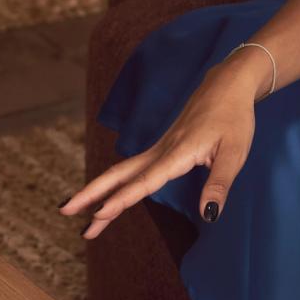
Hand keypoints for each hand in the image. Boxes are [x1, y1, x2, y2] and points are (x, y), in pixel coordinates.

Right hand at [61, 48, 273, 237]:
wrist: (228, 84)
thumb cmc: (235, 118)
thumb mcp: (235, 153)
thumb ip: (219, 184)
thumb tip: (209, 215)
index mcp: (178, 153)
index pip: (145, 182)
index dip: (121, 199)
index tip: (99, 214)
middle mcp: (162, 150)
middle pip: (119, 175)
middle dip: (91, 194)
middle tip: (64, 211)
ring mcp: (159, 148)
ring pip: (122, 172)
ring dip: (99, 192)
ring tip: (79, 213)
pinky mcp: (163, 147)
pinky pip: (133, 169)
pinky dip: (116, 184)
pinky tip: (108, 197)